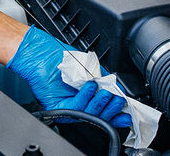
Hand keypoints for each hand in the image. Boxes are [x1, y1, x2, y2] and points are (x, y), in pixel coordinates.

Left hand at [6, 27, 131, 127]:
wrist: (41, 53)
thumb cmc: (63, 58)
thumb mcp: (91, 69)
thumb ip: (105, 82)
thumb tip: (119, 91)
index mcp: (88, 97)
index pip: (105, 110)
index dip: (117, 114)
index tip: (127, 113)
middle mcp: (79, 104)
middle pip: (100, 116)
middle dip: (112, 109)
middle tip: (118, 99)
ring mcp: (69, 107)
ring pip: (89, 113)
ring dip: (100, 102)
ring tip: (105, 92)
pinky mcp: (58, 107)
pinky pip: (75, 107)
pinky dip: (85, 97)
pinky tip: (89, 86)